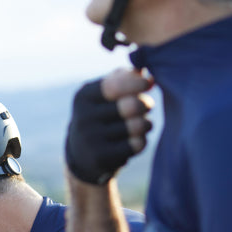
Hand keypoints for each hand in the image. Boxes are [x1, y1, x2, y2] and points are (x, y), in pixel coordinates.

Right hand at [65, 68, 153, 184]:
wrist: (82, 155)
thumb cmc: (102, 115)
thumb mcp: (104, 94)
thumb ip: (123, 78)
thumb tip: (142, 72)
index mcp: (83, 97)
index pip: (115, 86)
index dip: (137, 83)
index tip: (148, 84)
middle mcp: (82, 118)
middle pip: (131, 106)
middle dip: (145, 104)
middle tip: (147, 106)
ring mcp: (90, 140)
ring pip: (137, 126)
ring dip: (146, 124)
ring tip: (142, 124)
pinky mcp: (101, 158)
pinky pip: (136, 145)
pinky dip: (141, 141)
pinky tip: (135, 140)